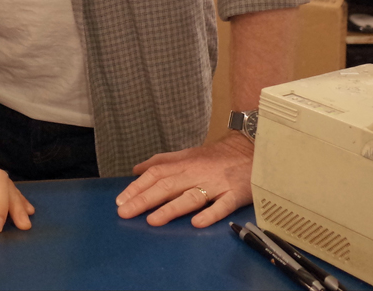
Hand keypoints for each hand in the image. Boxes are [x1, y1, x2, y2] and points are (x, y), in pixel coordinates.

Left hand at [115, 133, 252, 227]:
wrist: (251, 149)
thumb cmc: (216, 156)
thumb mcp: (187, 154)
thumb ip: (162, 161)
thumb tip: (136, 169)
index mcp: (184, 163)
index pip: (156, 173)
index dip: (137, 187)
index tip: (120, 200)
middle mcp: (197, 172)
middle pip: (168, 185)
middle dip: (145, 199)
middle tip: (125, 212)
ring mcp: (216, 184)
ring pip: (191, 196)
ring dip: (171, 208)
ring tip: (152, 220)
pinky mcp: (235, 194)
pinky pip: (222, 206)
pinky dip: (210, 214)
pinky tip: (196, 223)